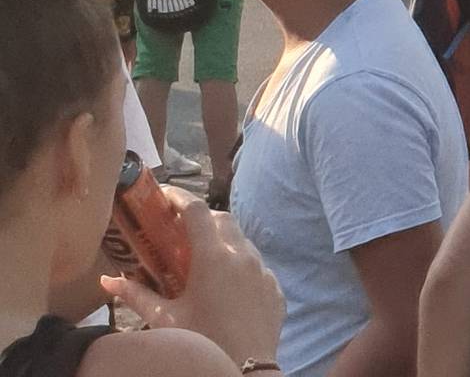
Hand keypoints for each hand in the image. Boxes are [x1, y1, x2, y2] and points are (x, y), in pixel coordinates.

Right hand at [102, 186, 281, 366]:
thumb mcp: (164, 318)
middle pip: (222, 218)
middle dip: (199, 217)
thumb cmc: (204, 342)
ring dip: (219, 240)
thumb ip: (135, 295)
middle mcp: (243, 256)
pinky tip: (221, 284)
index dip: (179, 197)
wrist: (247, 369)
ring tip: (196, 257)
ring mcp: (264, 270)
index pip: (196, 210)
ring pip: (241, 240)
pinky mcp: (275, 287)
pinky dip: (237, 264)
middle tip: (175, 228)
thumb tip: (108, 280)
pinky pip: (255, 265)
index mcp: (215, 257)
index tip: (162, 196)